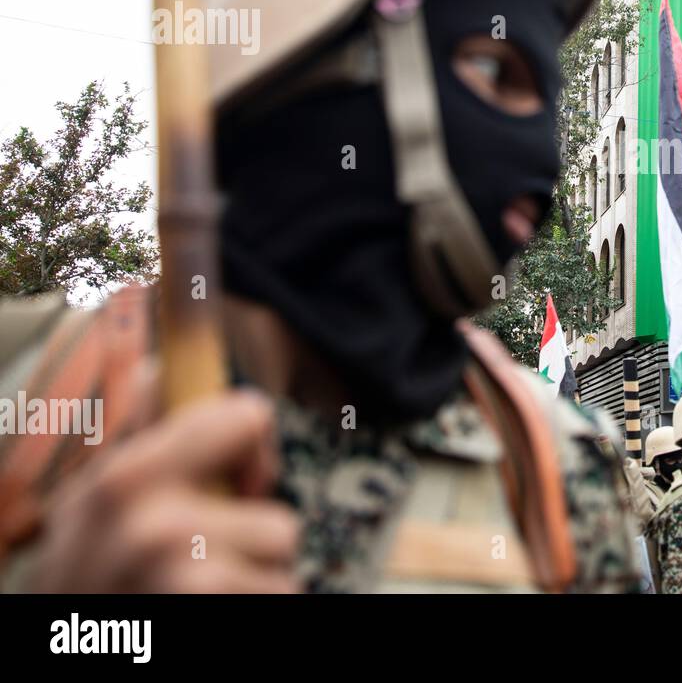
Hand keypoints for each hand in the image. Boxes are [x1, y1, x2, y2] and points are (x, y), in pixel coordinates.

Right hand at [25, 390, 299, 592]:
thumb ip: (136, 435)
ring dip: (252, 583)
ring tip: (199, 597)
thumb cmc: (88, 584)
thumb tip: (157, 365)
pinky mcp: (212, 607)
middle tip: (212, 561)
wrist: (62, 657)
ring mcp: (186, 578)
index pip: (248, 415)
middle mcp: (155, 527)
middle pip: (279, 518)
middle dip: (258, 540)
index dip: (252, 451)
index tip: (237, 485)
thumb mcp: (89, 506)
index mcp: (125, 480)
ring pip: (282, 563)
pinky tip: (213, 614)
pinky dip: (257, 609)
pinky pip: (283, 597)